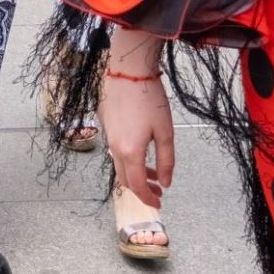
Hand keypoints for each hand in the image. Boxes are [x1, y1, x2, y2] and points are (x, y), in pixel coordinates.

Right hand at [98, 68, 174, 210]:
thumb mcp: (165, 132)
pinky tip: (142, 150)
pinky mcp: (106, 125)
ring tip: (154, 172)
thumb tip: (165, 182)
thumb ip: (166, 161)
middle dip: (142, 189)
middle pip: (125, 178)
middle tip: (158, 191)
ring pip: (120, 165)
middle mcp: (115, 147)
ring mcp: (108, 136)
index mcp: (130, 152)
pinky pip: (116, 151)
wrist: (129, 71)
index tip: (159, 203)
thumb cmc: (150, 100)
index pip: (137, 185)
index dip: (148, 198)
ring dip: (136, 173)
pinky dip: (129, 159)